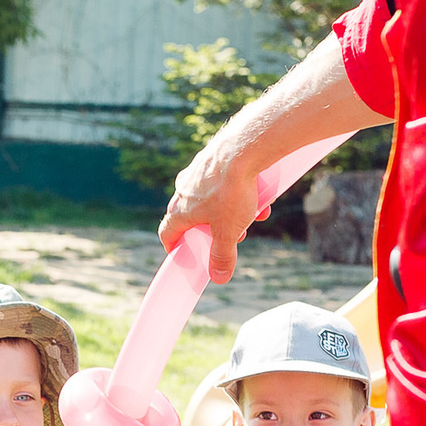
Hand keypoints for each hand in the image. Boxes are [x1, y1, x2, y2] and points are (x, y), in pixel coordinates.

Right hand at [161, 132, 271, 285]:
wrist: (244, 147)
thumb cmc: (231, 191)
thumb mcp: (229, 231)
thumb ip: (223, 255)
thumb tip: (218, 278)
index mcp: (180, 210)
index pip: (167, 232)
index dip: (173, 246)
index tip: (181, 252)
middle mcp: (183, 189)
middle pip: (192, 216)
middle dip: (213, 229)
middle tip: (232, 236)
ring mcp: (197, 171)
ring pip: (210, 197)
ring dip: (229, 209)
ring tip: (252, 213)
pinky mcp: (213, 156)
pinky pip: (222, 179)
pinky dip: (237, 189)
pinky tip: (259, 192)